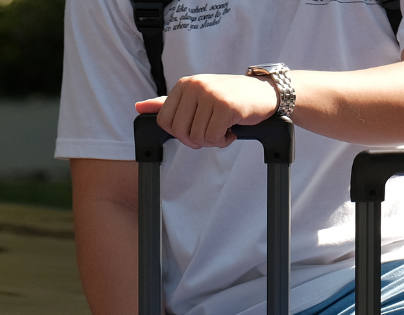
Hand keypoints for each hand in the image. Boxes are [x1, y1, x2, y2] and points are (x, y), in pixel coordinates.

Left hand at [135, 73, 277, 148]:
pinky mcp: (225, 106)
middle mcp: (195, 86)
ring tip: (224, 128)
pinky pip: (213, 138)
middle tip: (211, 130)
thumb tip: (139, 107)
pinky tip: (231, 130)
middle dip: (196, 140)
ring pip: (197, 138)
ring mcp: (210, 94)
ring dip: (212, 141)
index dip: (181, 134)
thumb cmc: (228, 98)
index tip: (197, 127)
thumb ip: (167, 103)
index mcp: (184, 85)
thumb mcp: (196, 97)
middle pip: (180, 132)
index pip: (165, 122)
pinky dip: (224, 141)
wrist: (264, 93)